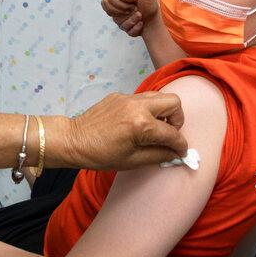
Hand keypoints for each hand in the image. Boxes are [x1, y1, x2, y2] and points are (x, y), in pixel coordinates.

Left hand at [56, 91, 187, 169]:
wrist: (74, 140)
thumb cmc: (100, 154)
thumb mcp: (132, 161)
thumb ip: (159, 155)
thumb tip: (175, 154)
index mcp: (141, 125)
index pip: (172, 134)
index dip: (180, 146)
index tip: (181, 152)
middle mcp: (137, 106)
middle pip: (174, 103)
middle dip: (177, 120)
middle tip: (168, 134)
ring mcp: (128, 98)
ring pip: (159, 96)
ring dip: (163, 112)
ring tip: (155, 128)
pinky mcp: (120, 95)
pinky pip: (142, 98)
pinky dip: (147, 109)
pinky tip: (136, 123)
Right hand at [101, 0, 159, 36]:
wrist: (154, 22)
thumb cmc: (150, 4)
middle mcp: (116, 2)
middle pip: (110, 8)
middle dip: (126, 10)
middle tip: (136, 8)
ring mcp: (117, 14)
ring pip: (116, 19)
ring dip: (131, 19)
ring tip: (140, 16)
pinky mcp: (120, 25)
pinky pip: (122, 27)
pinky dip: (133, 27)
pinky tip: (140, 24)